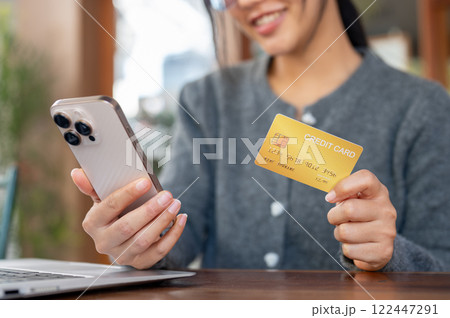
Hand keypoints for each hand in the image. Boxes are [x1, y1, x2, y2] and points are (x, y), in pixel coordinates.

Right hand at [71, 168, 186, 268]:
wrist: (124, 238)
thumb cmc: (115, 212)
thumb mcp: (103, 198)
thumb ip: (92, 186)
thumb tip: (77, 173)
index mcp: (92, 223)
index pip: (109, 207)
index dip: (128, 194)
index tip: (146, 183)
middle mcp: (104, 242)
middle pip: (128, 226)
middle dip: (150, 210)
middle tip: (167, 195)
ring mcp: (122, 255)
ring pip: (144, 239)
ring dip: (163, 221)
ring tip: (175, 204)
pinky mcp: (140, 262)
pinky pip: (159, 251)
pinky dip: (173, 234)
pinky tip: (181, 219)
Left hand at [326, 170, 396, 270]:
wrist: (377, 244)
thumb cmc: (359, 216)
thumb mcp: (353, 200)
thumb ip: (343, 193)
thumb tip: (332, 196)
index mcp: (379, 192)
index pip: (365, 178)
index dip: (343, 186)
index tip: (330, 197)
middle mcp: (387, 210)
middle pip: (349, 209)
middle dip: (334, 216)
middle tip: (338, 219)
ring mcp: (387, 232)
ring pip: (345, 232)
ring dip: (339, 234)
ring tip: (349, 232)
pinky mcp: (384, 252)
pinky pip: (349, 250)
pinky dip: (347, 249)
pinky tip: (356, 245)